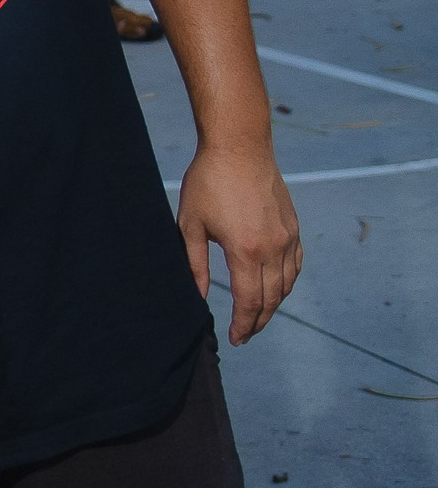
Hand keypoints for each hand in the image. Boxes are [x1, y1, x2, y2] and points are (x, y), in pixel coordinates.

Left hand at [176, 143, 301, 344]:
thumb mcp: (190, 226)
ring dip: (274, 305)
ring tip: (257, 317)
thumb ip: (194, 265)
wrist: (240, 147)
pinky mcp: (293, 227)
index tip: (236, 339)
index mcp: (245, 251)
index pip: (249, 301)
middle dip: (258, 321)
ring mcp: (288, 237)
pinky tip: (275, 288)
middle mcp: (273, 248)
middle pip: (271, 298)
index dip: (243, 325)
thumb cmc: (208, 183)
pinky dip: (287, 282)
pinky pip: (296, 264)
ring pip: (287, 284)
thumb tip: (197, 297)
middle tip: (245, 335)